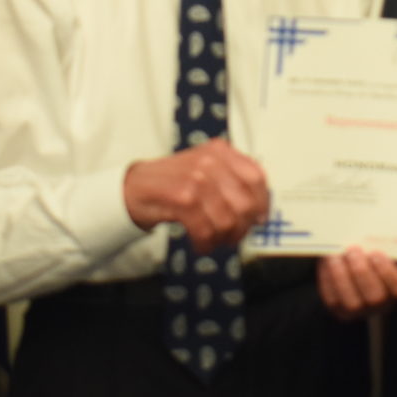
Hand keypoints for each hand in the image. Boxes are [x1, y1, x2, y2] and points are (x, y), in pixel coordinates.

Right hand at [123, 138, 270, 250]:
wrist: (134, 187)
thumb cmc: (173, 182)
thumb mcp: (206, 170)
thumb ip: (233, 183)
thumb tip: (260, 212)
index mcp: (220, 151)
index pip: (256, 177)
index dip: (262, 203)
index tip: (259, 220)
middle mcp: (210, 161)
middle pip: (245, 204)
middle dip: (241, 228)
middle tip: (232, 237)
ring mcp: (196, 178)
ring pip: (227, 221)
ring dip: (222, 239)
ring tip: (213, 241)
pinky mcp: (182, 198)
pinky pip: (205, 230)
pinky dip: (205, 243)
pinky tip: (200, 244)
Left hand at [317, 248, 396, 319]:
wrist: (356, 262)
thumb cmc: (375, 251)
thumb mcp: (385, 246)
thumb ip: (382, 242)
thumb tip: (371, 228)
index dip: (387, 271)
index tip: (376, 253)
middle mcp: (383, 304)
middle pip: (375, 296)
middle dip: (362, 272)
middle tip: (353, 251)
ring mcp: (360, 310)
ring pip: (352, 302)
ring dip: (342, 277)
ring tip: (335, 257)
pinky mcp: (339, 309)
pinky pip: (333, 299)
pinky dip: (328, 280)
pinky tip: (327, 263)